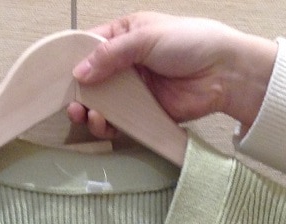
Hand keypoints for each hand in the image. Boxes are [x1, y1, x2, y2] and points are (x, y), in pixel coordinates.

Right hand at [68, 12, 276, 137]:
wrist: (223, 73)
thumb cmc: (191, 42)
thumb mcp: (146, 37)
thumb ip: (111, 54)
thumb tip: (80, 71)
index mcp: (125, 35)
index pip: (91, 46)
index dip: (75, 61)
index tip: (61, 76)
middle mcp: (127, 63)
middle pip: (93, 79)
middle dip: (80, 92)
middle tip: (73, 103)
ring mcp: (136, 89)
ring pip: (105, 103)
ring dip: (92, 111)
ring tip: (87, 115)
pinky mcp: (146, 112)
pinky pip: (122, 122)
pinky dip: (110, 126)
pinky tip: (103, 125)